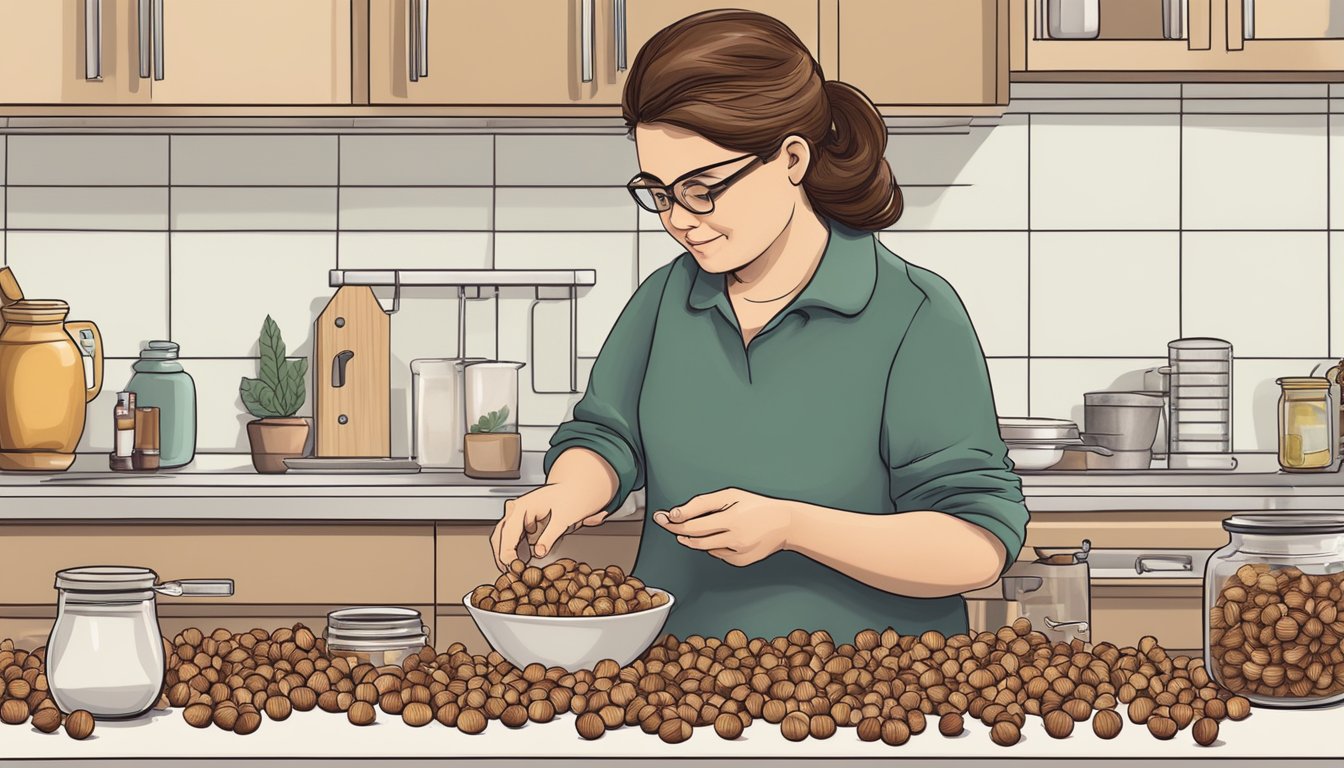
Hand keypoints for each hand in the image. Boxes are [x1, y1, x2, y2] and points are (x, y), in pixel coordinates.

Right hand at [490, 483, 608, 571]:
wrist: (577, 488)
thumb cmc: (571, 497)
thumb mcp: (564, 518)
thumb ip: (550, 536)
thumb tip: (539, 552)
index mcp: (523, 506)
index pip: (507, 533)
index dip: (507, 553)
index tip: (512, 567)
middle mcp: (517, 510)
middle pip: (500, 536)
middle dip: (503, 556)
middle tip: (511, 574)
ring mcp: (519, 517)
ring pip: (504, 538)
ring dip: (507, 555)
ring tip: (515, 571)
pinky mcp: (524, 524)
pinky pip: (514, 539)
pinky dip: (515, 552)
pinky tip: (521, 563)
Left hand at [653, 488, 794, 567]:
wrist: (785, 523)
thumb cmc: (757, 506)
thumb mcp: (730, 495)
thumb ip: (702, 504)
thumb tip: (678, 513)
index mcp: (732, 520)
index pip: (693, 525)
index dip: (674, 522)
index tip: (661, 517)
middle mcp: (734, 539)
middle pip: (696, 539)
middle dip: (678, 530)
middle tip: (667, 522)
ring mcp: (738, 553)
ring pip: (705, 548)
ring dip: (693, 539)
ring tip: (689, 529)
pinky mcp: (740, 561)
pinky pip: (718, 554)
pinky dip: (713, 546)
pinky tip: (720, 536)